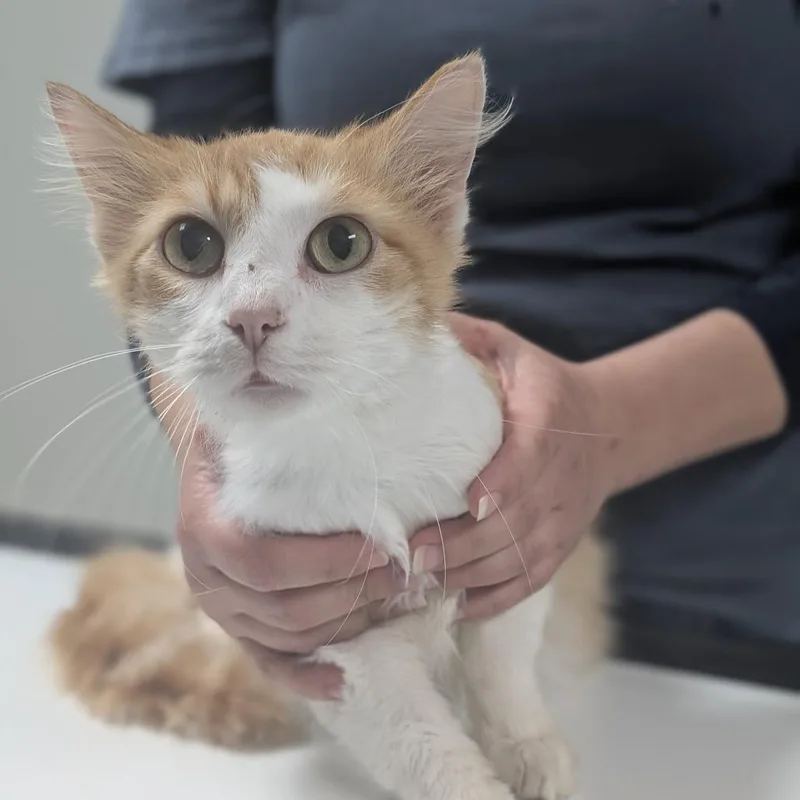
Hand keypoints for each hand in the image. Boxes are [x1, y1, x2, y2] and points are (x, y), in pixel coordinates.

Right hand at [176, 430, 404, 699]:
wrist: (213, 459)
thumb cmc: (242, 437)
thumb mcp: (250, 418)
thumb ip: (274, 412)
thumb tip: (313, 385)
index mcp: (204, 526)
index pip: (265, 563)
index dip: (326, 562)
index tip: (382, 545)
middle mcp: (206, 576)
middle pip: (283, 609)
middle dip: (351, 593)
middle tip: (403, 571)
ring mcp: (221, 608)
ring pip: (286, 637)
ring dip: (345, 625)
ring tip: (393, 598)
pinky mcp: (238, 626)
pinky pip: (269, 663)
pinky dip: (306, 677)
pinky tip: (343, 680)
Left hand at [411, 314, 617, 619]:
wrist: (605, 428)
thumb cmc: (542, 385)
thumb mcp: (513, 350)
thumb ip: (470, 339)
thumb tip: (413, 324)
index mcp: (547, 422)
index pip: (532, 455)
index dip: (505, 480)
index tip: (472, 501)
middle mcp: (560, 477)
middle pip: (517, 520)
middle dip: (464, 542)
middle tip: (413, 555)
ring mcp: (562, 519)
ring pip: (518, 557)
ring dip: (470, 575)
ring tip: (418, 584)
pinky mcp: (559, 546)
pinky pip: (528, 580)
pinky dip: (493, 599)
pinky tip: (453, 606)